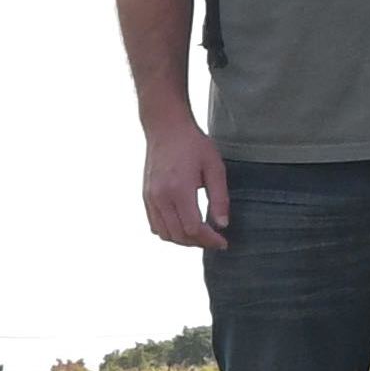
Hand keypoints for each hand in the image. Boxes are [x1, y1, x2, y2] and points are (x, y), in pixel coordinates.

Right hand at [142, 119, 230, 249]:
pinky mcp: (146, 196)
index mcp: (179, 190)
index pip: (193, 229)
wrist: (166, 128)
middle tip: (215, 240)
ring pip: (164, 234)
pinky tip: (183, 225)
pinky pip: (155, 225)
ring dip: (183, 240)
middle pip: (178, 235)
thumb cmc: (193, 145)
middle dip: (199, 242)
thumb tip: (222, 225)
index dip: (210, 240)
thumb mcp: (215, 168)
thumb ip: (220, 198)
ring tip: (200, 235)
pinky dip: (169, 232)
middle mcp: (160, 197)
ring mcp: (150, 197)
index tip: (223, 242)